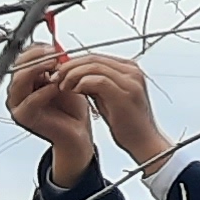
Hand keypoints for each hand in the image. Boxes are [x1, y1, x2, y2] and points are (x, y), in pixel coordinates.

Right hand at [6, 49, 95, 174]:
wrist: (78, 131)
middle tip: (54, 55)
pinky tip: (56, 87)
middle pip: (18, 66)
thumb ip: (56, 65)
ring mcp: (18, 103)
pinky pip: (30, 100)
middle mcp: (18, 91)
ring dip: (38, 71)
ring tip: (56, 67)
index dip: (37, 50)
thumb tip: (54, 47)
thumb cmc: (72, 107)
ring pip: (20, 80)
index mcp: (26, 79)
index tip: (54, 47)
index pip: (23, 58)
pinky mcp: (23, 116)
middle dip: (37, 58)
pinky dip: (44, 91)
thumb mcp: (65, 78)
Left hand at [57, 54, 174, 174]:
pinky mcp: (125, 93)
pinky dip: (82, 83)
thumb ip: (95, 84)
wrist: (144, 142)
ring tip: (62, 85)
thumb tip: (73, 75)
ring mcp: (131, 81)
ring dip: (73, 74)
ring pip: (94, 66)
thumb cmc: (128, 124)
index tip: (59, 71)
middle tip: (55, 77)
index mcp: (129, 70)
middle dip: (70, 66)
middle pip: (93, 58)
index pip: (96, 57)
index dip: (74, 62)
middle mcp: (132, 71)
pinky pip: (98, 80)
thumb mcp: (108, 98)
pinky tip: (74, 91)